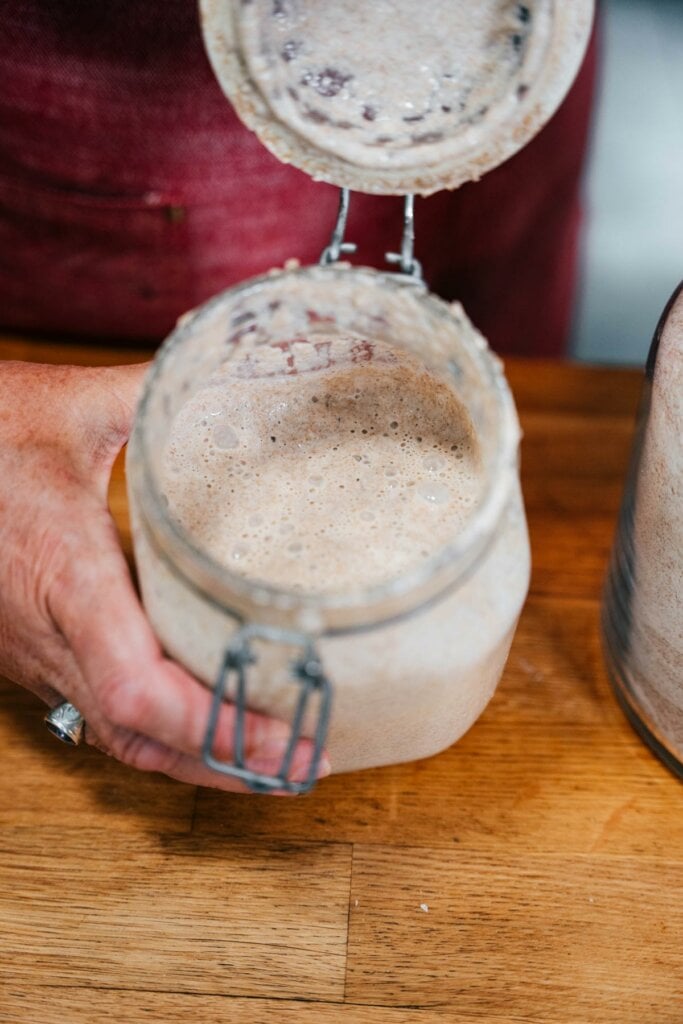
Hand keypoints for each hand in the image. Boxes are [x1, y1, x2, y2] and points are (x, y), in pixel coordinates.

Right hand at [0, 360, 328, 790]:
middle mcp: (48, 631)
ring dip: (198, 760)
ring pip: (117, 736)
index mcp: (65, 572)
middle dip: (228, 760)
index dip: (214, 726)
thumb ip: (159, 395)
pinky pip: (99, 713)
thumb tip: (240, 378)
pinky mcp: (34, 650)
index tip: (288, 734)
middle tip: (309, 757)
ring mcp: (36, 651)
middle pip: (139, 735)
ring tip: (275, 753)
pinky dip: (163, 735)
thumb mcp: (75, 403)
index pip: (135, 687)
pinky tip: (210, 720)